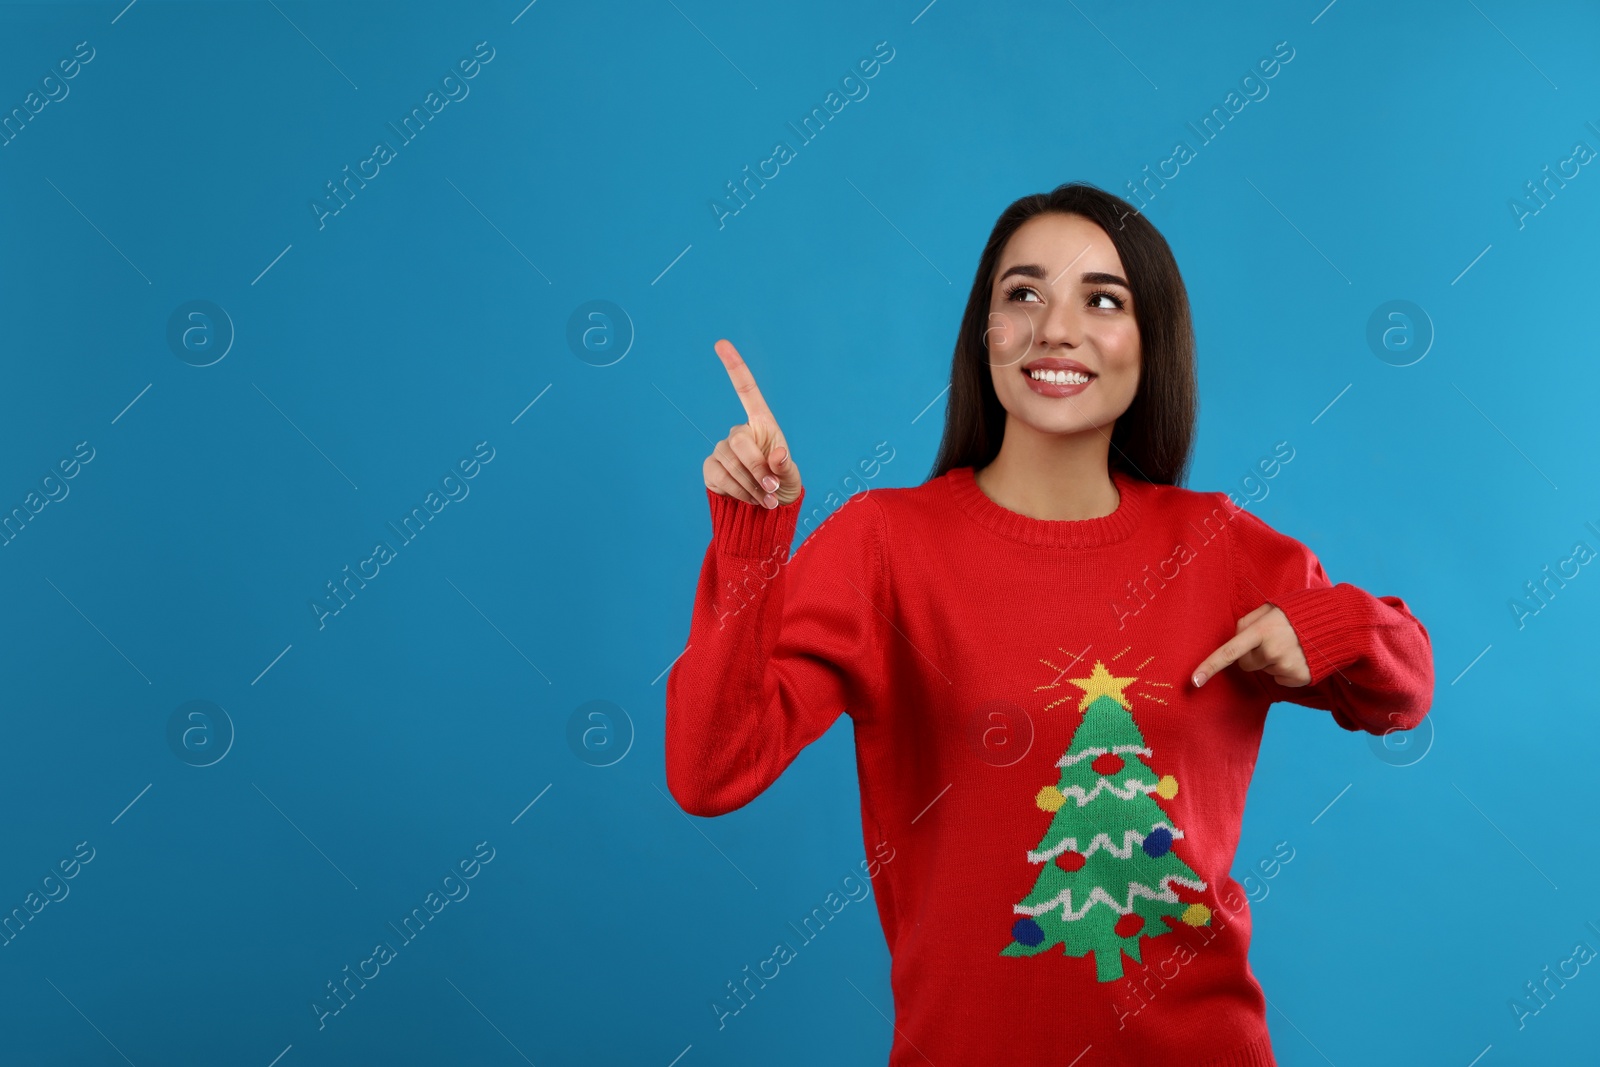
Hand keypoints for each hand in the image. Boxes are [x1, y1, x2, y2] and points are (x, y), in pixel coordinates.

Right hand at [704, 339, 802, 508]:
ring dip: (750, 486)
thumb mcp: (792, 477)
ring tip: (766, 500)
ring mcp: (722, 450)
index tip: (721, 343)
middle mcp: (739, 433)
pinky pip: (719, 476)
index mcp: (762, 424)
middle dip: (757, 468)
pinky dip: (737, 492)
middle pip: (739, 441)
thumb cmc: (782, 485)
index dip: (734, 367)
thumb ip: (786, 466)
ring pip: (730, 463)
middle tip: (771, 489)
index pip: (746, 390)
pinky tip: (749, 499)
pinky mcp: (711, 469)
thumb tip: (778, 455)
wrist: (764, 511)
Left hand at [1191, 603, 1310, 688]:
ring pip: (1264, 670)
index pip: (1229, 652)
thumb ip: (1247, 622)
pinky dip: (1285, 669)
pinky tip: (1298, 655)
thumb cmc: (1296, 613)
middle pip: (1245, 664)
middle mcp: (1272, 652)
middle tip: (1271, 640)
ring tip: (1289, 644)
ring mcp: (1286, 667)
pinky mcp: (1299, 678)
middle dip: (1252, 654)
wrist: (1336, 622)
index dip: (1209, 667)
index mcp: (1261, 631)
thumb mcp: (1269, 608)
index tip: (1194, 681)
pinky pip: (1279, 678)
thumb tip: (1234, 640)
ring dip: (1271, 660)